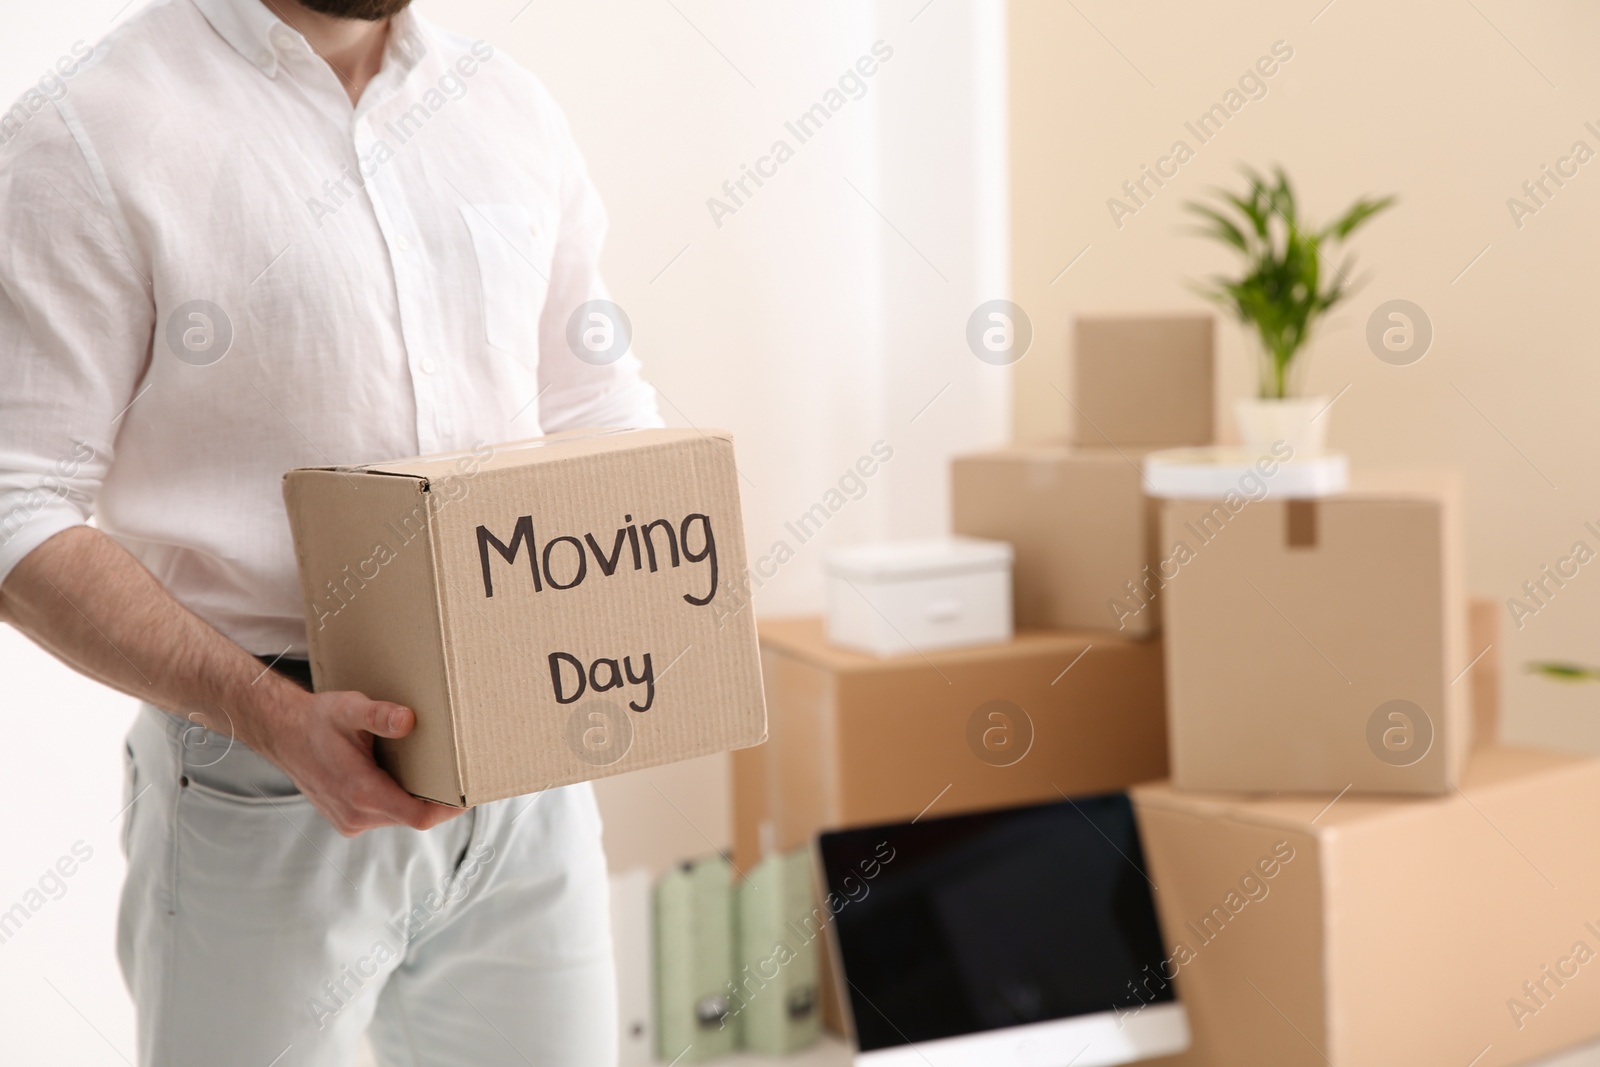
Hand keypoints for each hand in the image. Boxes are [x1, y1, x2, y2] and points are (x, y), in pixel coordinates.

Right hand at [244, 687, 463, 835]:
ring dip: (416, 798)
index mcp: (361, 792)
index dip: (449, 809)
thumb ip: (379, 715)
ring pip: (399, 816)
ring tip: (435, 772)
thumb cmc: (318, 720)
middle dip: (437, 800)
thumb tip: (409, 721)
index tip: (470, 793)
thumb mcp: (349, 709)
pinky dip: (398, 799)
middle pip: (413, 816)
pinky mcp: (348, 820)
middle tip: (459, 774)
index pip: (419, 816)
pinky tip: (403, 776)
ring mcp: (350, 821)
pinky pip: (384, 815)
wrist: (283, 735)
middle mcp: (356, 815)